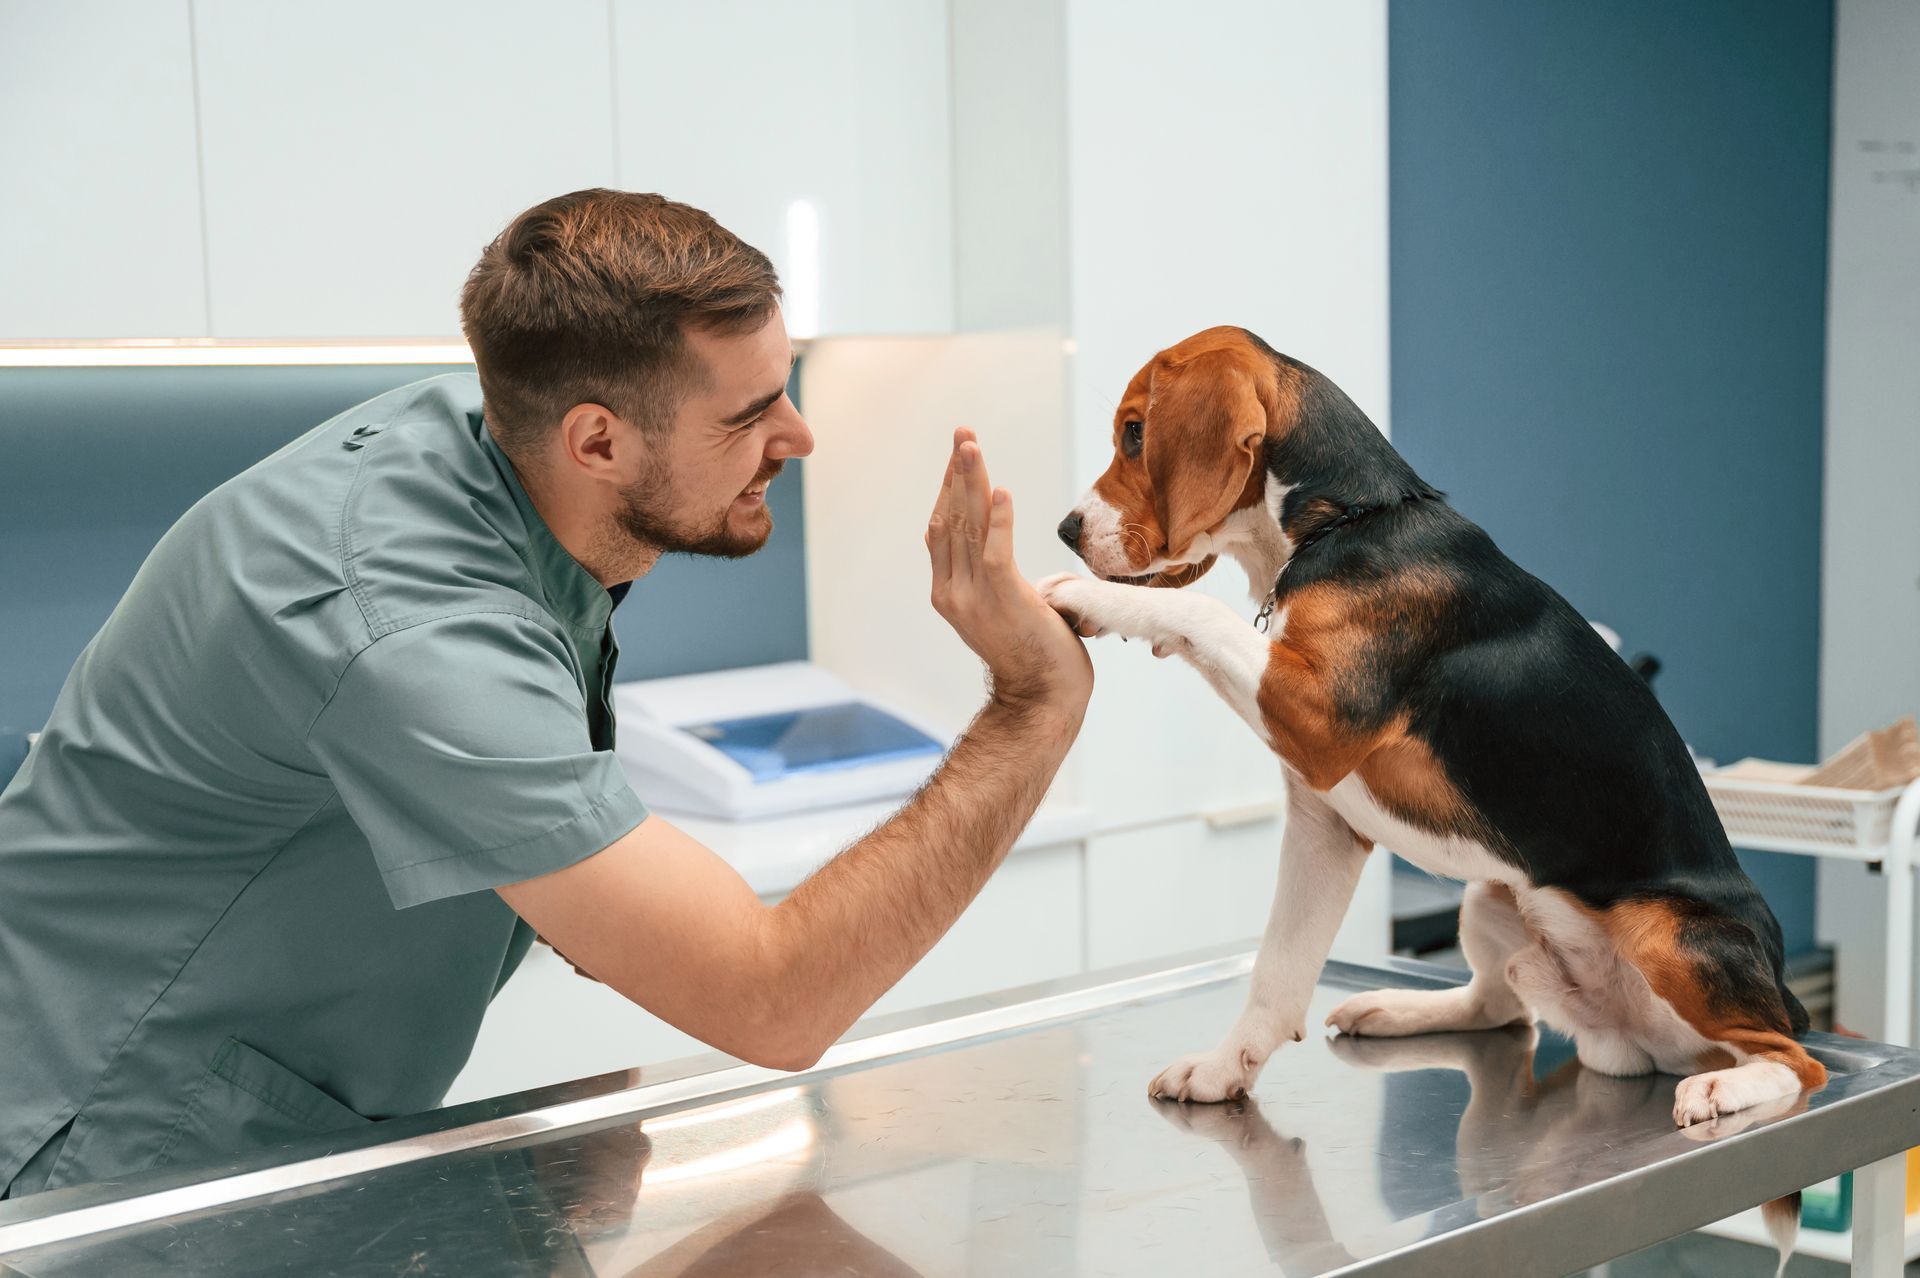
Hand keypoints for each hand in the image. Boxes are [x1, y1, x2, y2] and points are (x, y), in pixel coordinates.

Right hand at [925, 428, 1092, 715]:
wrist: (1043, 697)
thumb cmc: (1032, 652)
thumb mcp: (999, 606)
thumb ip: (980, 573)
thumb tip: (955, 537)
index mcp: (947, 592)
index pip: (942, 528)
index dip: (949, 488)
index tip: (959, 454)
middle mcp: (952, 592)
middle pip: (951, 519)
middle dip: (957, 473)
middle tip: (962, 433)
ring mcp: (973, 599)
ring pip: (969, 528)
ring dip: (971, 483)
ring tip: (971, 446)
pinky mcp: (1003, 602)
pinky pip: (996, 553)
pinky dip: (999, 520)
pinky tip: (1003, 490)